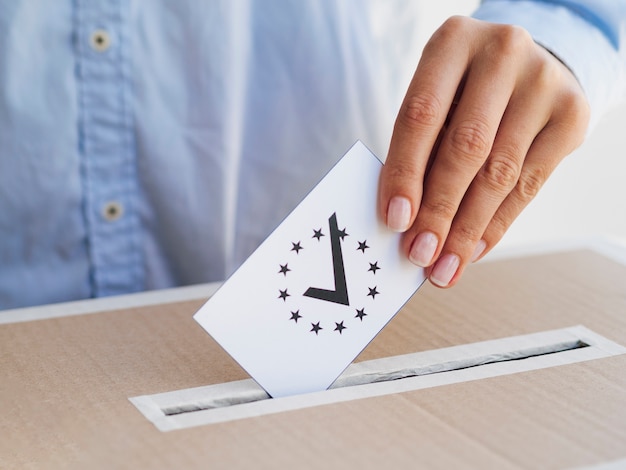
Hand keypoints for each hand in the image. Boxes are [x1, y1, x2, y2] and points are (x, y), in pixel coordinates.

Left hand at [378, 16, 589, 287]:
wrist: (527, 67)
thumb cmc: (464, 91)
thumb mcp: (435, 99)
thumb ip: (419, 148)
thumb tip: (402, 220)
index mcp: (453, 42)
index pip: (421, 116)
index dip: (405, 172)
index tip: (395, 220)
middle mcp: (502, 53)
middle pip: (465, 147)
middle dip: (439, 211)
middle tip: (420, 254)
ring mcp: (543, 82)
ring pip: (499, 173)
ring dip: (467, 230)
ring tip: (444, 265)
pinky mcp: (572, 114)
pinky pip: (530, 184)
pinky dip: (497, 224)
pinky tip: (475, 248)